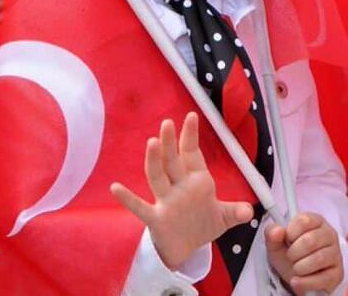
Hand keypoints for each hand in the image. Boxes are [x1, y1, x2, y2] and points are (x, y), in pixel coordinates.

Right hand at [110, 112, 254, 269]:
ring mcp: (166, 201)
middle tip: (167, 123)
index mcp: (196, 182)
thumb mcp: (223, 218)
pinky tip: (116, 188)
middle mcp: (179, 187)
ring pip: (158, 177)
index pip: (192, 155)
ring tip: (151, 143)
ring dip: (155, 161)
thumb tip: (249, 211)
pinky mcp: (156, 218)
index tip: (191, 116)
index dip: (191, 137)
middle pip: (173, 161)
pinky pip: (140, 207)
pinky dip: (128, 199)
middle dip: (170, 142)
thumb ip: (235, 211)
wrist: (184, 248)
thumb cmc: (200, 225)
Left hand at [266, 212, 343, 293]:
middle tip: (289, 256)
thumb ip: (271, 233)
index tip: (286, 240)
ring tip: (295, 267)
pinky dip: (305, 282)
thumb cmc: (288, 252)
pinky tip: (297, 281)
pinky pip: (323, 278)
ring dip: (299, 267)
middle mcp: (328, 235)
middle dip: (293, 252)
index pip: (304, 221)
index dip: (290, 232)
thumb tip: (277, 230)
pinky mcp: (337, 274)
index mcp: (314, 221)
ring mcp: (336, 254)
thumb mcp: (275, 242)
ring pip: (318, 259)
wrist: (294, 275)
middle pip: (310, 240)